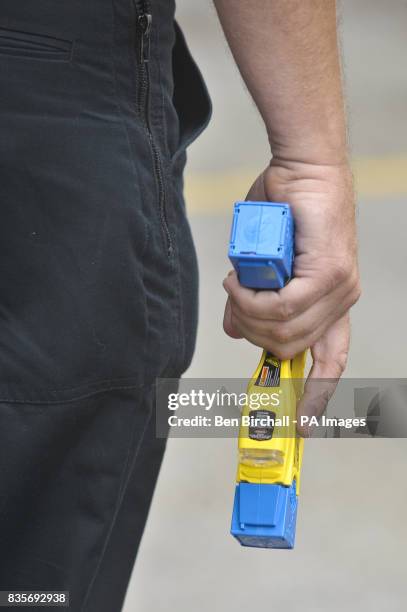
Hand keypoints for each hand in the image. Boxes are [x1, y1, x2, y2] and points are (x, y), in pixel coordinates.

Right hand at [223, 159, 360, 434]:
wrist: (302, 167)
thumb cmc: (282, 211)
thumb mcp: (261, 267)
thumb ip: (253, 301)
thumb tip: (235, 331)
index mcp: (331, 304)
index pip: (331, 360)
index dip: (317, 397)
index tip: (303, 427)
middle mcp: (341, 301)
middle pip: (289, 348)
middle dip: (252, 335)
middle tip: (234, 303)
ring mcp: (339, 288)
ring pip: (284, 330)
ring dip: (248, 314)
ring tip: (235, 285)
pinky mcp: (329, 271)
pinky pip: (283, 306)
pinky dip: (251, 298)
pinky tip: (238, 280)